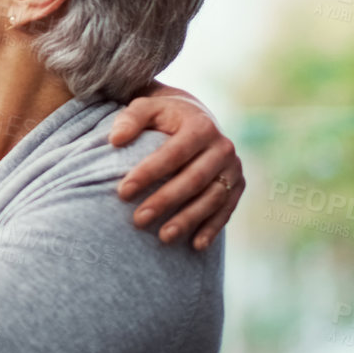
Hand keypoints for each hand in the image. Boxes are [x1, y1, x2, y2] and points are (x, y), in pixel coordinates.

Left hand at [109, 93, 243, 249]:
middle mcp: (223, 147)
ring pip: (212, 198)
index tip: (122, 192)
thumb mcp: (146, 108)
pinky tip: (195, 245)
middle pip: (193, 179)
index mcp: (201, 126)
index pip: (173, 153)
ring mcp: (234, 168)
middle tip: (138, 219)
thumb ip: (130, 119)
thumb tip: (115, 139)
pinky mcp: (238, 185)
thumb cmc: (163, 116)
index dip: (148, 173)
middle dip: (165, 201)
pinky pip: (227, 210)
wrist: (196, 118)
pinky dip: (212, 228)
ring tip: (163, 237)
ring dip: (188, 219)